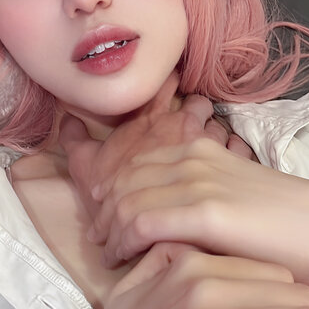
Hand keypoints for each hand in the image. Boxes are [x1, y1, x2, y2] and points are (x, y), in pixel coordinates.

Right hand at [58, 71, 254, 224]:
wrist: (137, 227)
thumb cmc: (111, 195)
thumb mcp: (85, 165)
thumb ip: (75, 138)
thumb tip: (66, 118)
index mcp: (153, 119)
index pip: (169, 83)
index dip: (172, 81)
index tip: (173, 84)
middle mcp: (183, 125)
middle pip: (201, 104)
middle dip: (201, 113)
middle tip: (195, 128)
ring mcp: (208, 146)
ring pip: (222, 129)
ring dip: (218, 138)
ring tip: (212, 155)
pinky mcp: (228, 170)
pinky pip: (241, 152)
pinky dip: (237, 158)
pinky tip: (229, 170)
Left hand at [89, 135, 308, 307]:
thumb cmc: (278, 227)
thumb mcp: (228, 197)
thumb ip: (193, 198)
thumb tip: (158, 218)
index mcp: (196, 151)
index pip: (131, 165)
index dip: (109, 193)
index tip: (103, 222)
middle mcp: (190, 159)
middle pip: (121, 180)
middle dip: (103, 212)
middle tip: (99, 242)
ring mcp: (196, 182)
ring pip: (123, 200)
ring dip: (109, 230)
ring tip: (108, 255)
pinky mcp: (202, 211)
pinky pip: (139, 220)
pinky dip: (122, 241)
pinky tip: (122, 259)